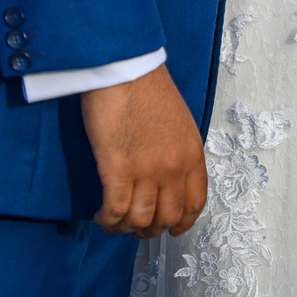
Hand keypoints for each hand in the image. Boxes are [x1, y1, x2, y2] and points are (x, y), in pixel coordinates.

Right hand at [81, 63, 206, 238]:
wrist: (125, 67)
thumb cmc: (146, 86)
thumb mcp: (178, 120)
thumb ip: (177, 150)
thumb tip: (167, 175)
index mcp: (191, 153)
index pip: (195, 202)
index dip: (183, 222)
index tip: (173, 228)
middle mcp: (173, 167)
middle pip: (166, 217)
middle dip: (151, 229)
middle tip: (137, 227)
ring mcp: (147, 170)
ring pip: (140, 220)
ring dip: (126, 228)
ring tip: (114, 221)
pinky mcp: (118, 169)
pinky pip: (116, 211)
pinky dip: (108, 221)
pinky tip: (101, 215)